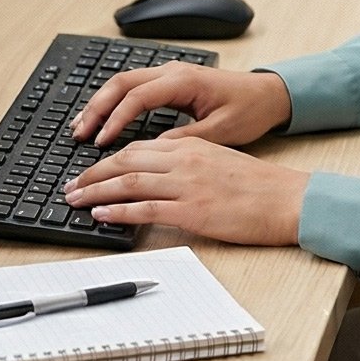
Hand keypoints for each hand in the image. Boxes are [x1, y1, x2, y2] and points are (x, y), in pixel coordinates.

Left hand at [63, 132, 308, 244]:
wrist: (288, 199)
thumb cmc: (261, 185)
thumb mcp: (221, 161)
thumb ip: (189, 164)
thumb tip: (160, 178)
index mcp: (192, 146)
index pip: (139, 147)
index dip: (108, 159)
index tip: (91, 171)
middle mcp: (185, 160)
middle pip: (125, 161)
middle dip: (92, 174)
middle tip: (71, 186)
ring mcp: (186, 185)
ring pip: (128, 183)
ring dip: (96, 192)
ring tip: (76, 200)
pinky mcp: (191, 210)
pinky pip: (144, 209)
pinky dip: (118, 211)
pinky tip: (102, 214)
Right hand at [72, 64, 291, 146]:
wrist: (269, 94)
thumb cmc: (250, 110)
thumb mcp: (221, 131)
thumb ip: (186, 140)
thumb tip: (152, 151)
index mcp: (184, 81)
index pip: (137, 97)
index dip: (115, 119)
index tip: (100, 142)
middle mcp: (173, 71)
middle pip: (121, 83)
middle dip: (96, 108)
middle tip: (78, 133)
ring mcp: (170, 73)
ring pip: (123, 82)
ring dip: (100, 103)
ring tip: (80, 127)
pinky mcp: (170, 80)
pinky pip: (133, 86)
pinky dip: (114, 101)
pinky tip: (103, 119)